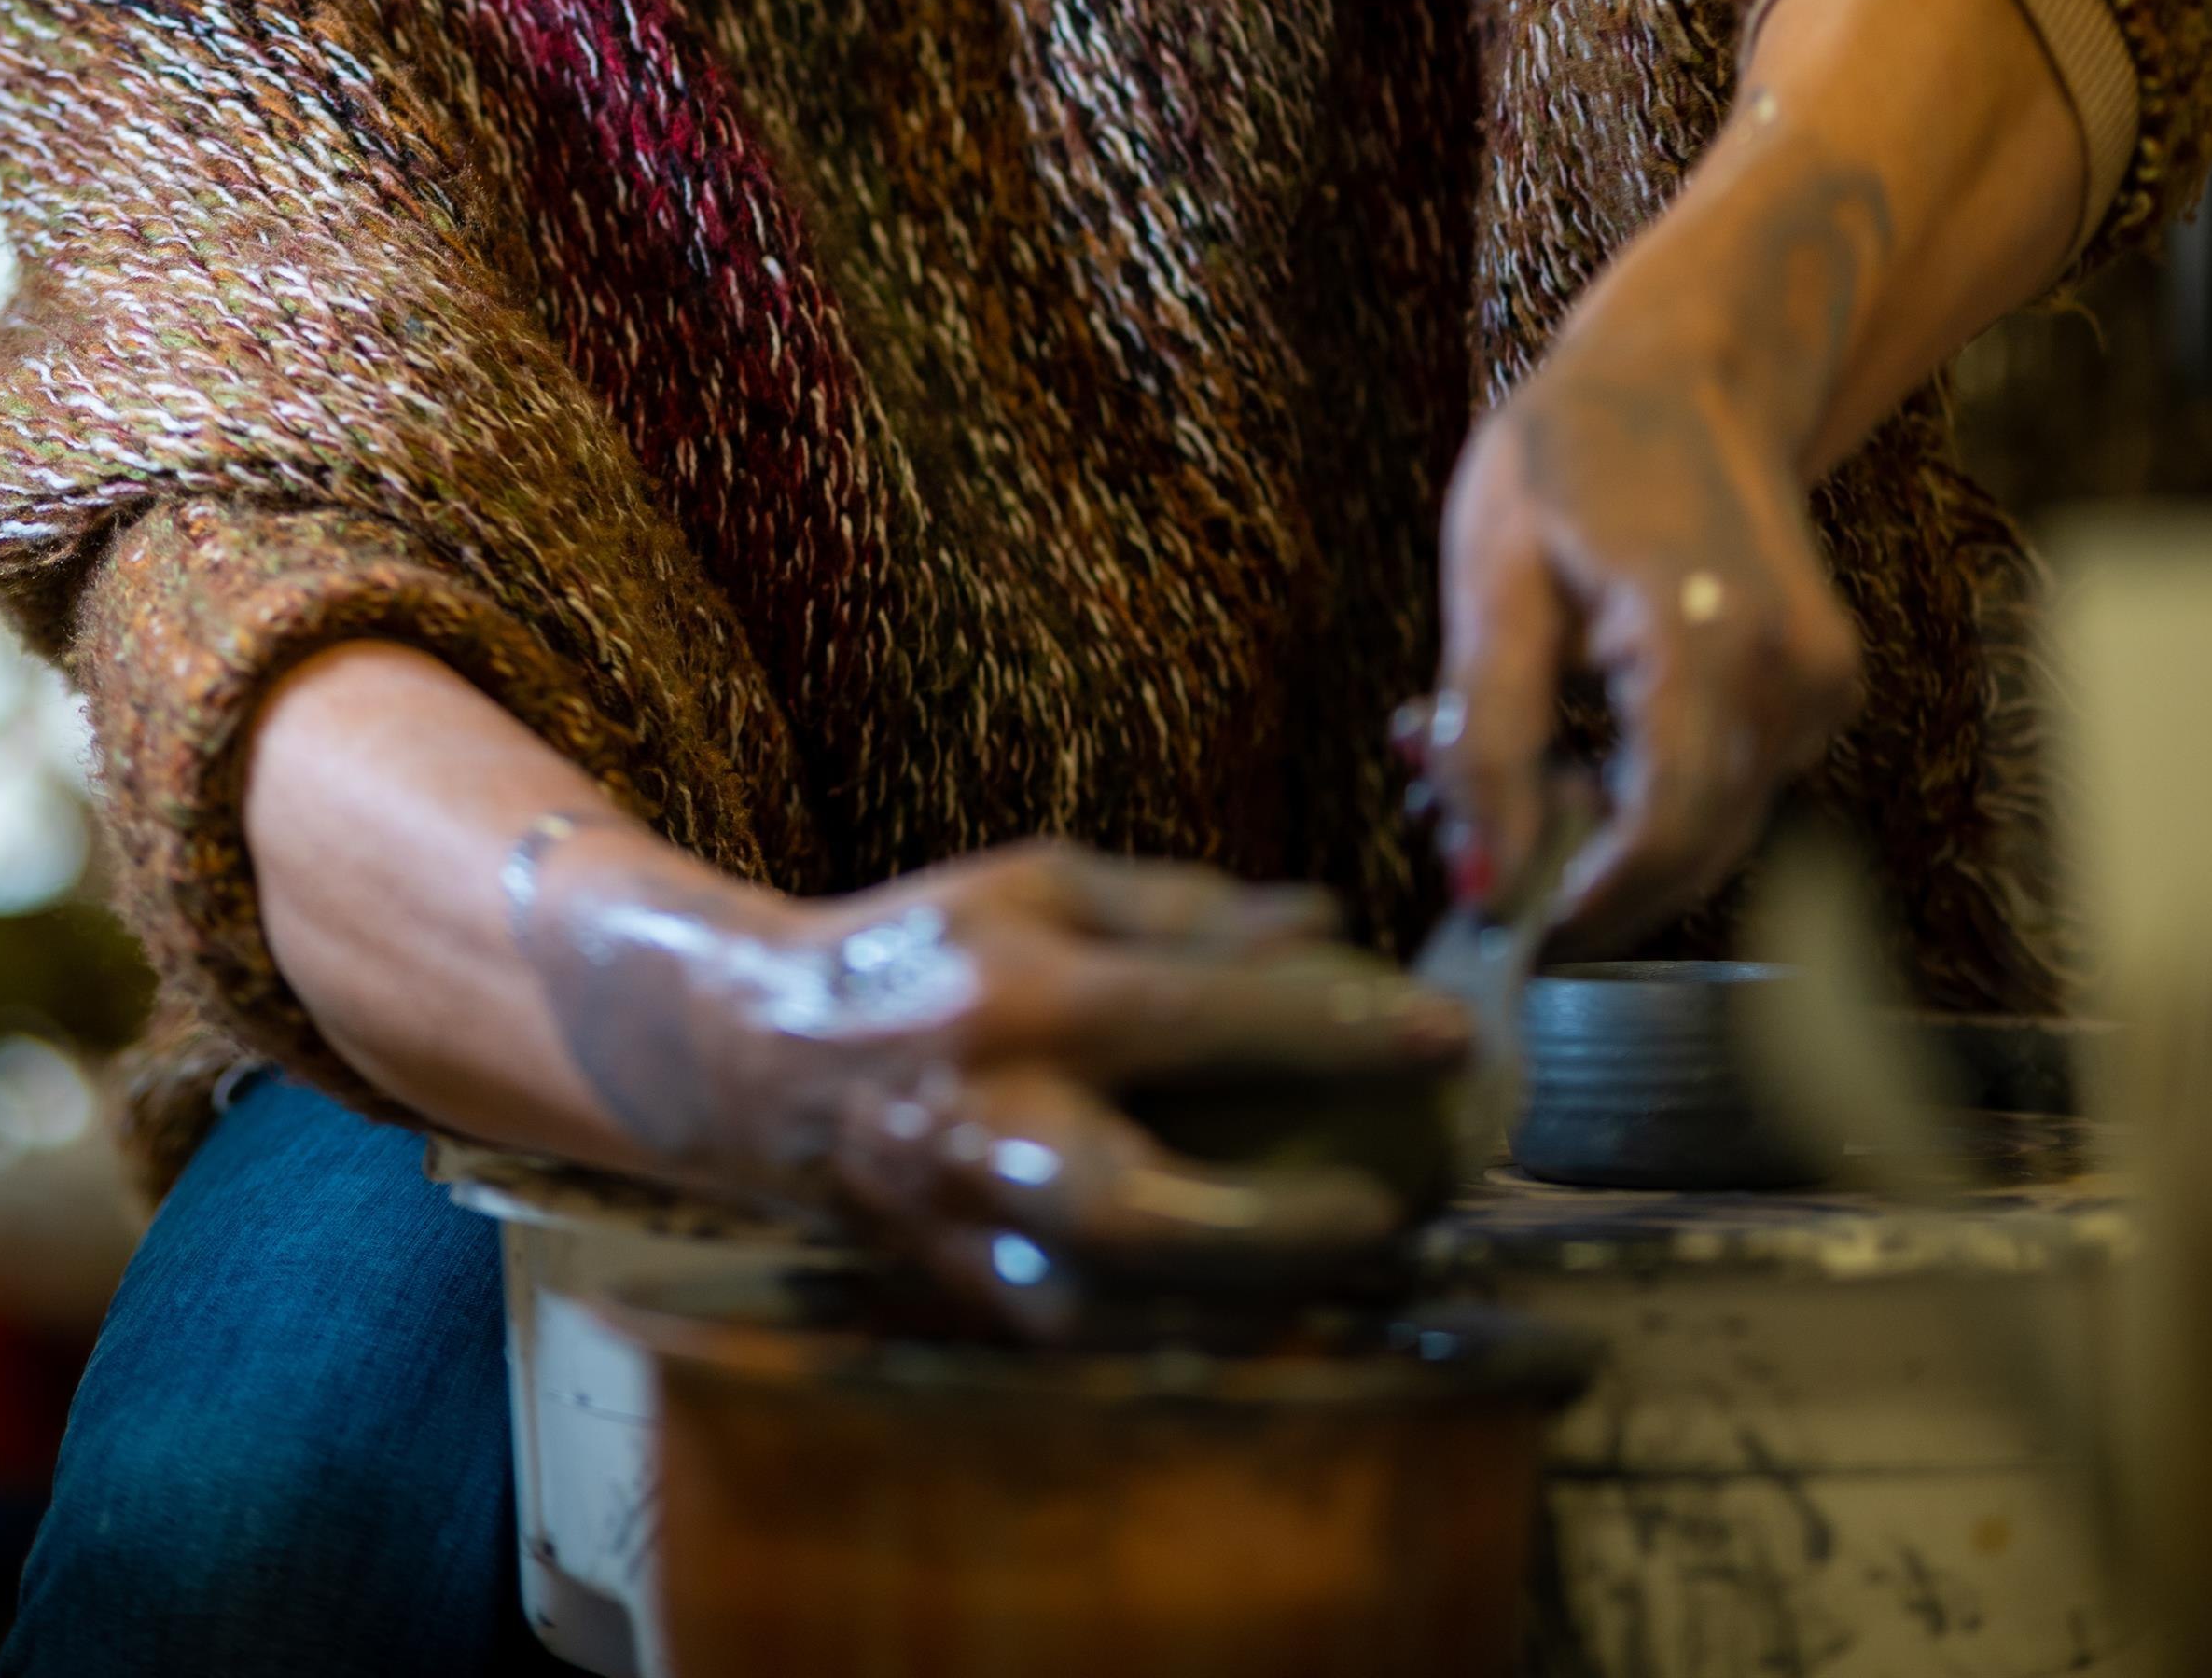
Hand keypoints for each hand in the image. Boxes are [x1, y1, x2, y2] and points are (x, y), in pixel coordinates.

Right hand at [516, 833, 1470, 1317]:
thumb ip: (1186, 905)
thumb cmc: (926, 947)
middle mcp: (996, 1127)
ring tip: (1375, 1245)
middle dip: (1289, 1223)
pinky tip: (1288, 1288)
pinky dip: (1205, 1318)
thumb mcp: (1044, 880)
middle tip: (1399, 1202)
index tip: (1449, 1029)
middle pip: (1151, 1210)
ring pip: (1137, 1303)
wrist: (762, 1061)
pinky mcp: (978, 1299)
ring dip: (1267, 1287)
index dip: (1332, 1020)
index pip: (1197, 1014)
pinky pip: (1111, 1331)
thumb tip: (1327, 921)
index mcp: (1020, 999)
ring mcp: (978, 1233)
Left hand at [1434, 326, 1863, 945]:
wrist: (1692, 368)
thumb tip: (1481, 882)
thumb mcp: (1492, 572)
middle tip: (1464, 834)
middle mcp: (1792, 672)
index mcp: (1705, 633)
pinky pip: (1732, 782)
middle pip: (1693, 847)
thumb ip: (1487, 735)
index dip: (1585, 905)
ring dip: (1604, 832)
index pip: (1663, 832)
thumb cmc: (1579, 446)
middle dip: (1578, 873)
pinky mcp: (1821, 691)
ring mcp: (1820, 685)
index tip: (1504, 928)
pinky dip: (1648, 790)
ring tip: (1492, 769)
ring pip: (1710, 824)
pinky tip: (1565, 744)